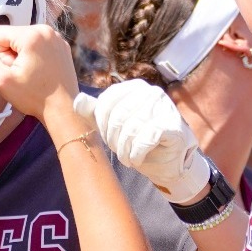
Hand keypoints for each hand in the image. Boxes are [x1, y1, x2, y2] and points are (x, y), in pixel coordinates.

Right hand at [0, 24, 77, 121]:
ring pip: (23, 40)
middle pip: (10, 35)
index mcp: (31, 35)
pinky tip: (41, 72)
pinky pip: (37, 45)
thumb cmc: (36, 97)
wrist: (63, 109)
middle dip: (11, 54)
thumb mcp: (1, 81)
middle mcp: (45, 31)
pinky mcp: (61, 46)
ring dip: (22, 56)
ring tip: (32, 73)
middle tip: (23, 74)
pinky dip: (35, 57)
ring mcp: (56, 38)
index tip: (12, 68)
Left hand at [70, 79, 210, 203]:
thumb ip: (95, 112)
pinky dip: (136, 154)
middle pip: (118, 116)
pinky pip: (145, 139)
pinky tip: (137, 160)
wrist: (167, 162)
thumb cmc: (138, 141)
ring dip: (124, 150)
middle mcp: (152, 92)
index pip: (107, 100)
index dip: (101, 122)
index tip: (107, 137)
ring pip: (131, 129)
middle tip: (118, 151)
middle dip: (113, 138)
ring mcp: (165, 107)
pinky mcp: (174, 126)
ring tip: (126, 158)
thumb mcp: (113, 126)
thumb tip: (77, 99)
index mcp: (135, 87)